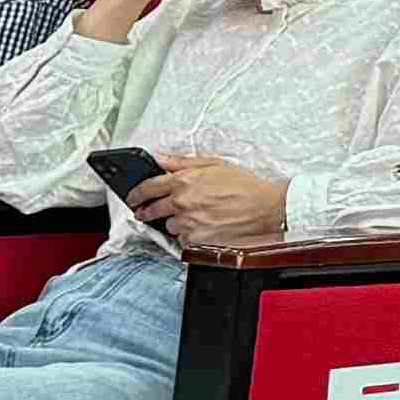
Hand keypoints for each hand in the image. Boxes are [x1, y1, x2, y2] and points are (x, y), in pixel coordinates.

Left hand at [123, 156, 289, 253]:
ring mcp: (188, 223)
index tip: (133, 197)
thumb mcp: (214, 164)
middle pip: (151, 210)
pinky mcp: (196, 240)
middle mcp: (182, 202)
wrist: (265, 207)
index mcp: (184, 181)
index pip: (148, 187)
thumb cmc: (244, 185)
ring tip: (190, 217)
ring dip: (174, 222)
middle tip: (146, 211)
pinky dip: (188, 235)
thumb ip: (182, 162)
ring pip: (168, 225)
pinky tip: (202, 226)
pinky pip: (182, 240)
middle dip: (145, 211)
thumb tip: (160, 159)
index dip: (136, 193)